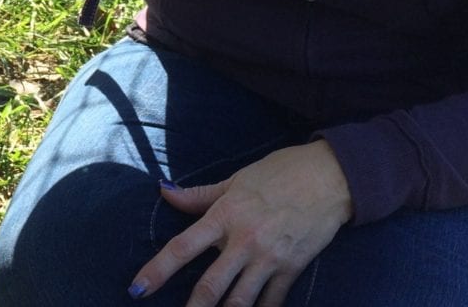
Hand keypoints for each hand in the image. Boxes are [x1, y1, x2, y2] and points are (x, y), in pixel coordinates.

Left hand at [129, 140, 353, 306]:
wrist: (329, 177)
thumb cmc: (280, 173)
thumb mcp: (236, 179)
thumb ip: (199, 195)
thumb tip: (164, 192)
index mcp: (225, 215)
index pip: (182, 247)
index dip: (157, 270)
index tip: (137, 288)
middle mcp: (244, 241)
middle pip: (209, 286)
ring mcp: (269, 259)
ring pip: (239, 302)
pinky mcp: (292, 269)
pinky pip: (270, 302)